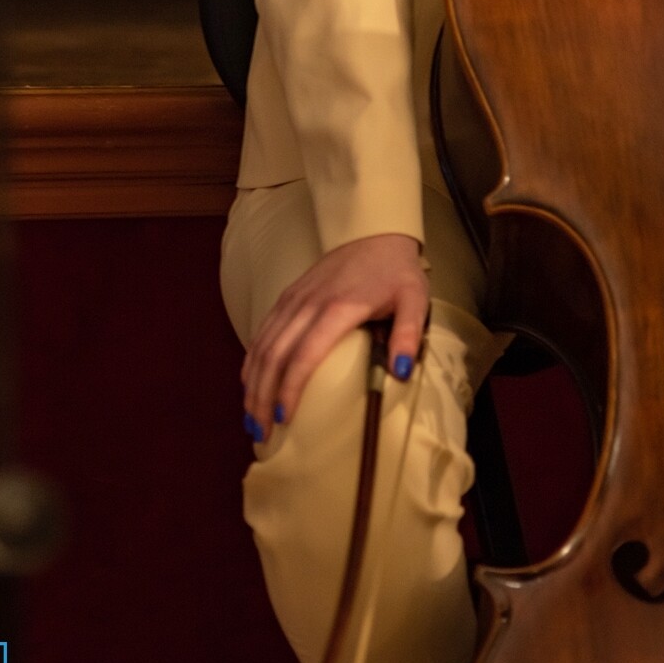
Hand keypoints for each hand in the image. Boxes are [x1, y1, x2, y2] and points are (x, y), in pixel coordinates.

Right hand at [241, 233, 428, 443]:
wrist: (375, 231)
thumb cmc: (396, 271)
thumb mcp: (414, 299)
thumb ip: (408, 334)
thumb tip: (400, 373)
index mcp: (338, 308)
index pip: (304, 354)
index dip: (290, 388)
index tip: (285, 418)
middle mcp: (307, 304)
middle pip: (274, 355)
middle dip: (262, 396)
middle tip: (260, 432)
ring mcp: (294, 298)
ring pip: (262, 344)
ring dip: (253, 382)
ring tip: (251, 416)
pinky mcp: (288, 295)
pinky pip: (262, 330)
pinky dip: (252, 359)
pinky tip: (249, 381)